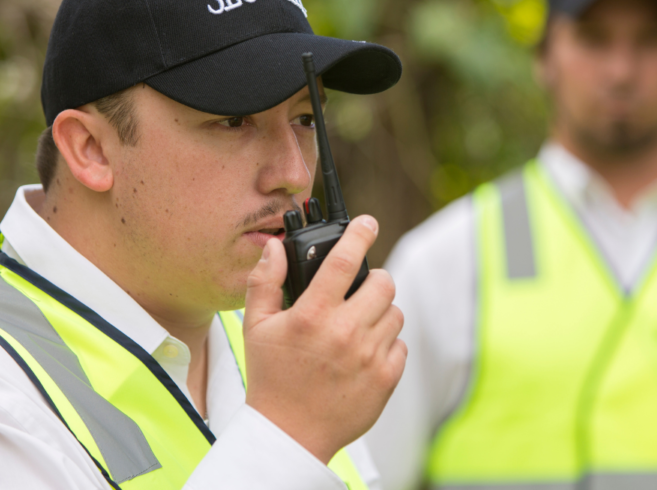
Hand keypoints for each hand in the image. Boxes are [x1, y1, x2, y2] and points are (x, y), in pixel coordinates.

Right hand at [242, 215, 406, 463]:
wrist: (289, 434)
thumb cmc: (272, 378)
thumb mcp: (257, 327)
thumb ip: (265, 282)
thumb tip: (276, 247)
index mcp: (312, 315)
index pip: (344, 260)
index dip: (360, 234)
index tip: (368, 223)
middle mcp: (344, 333)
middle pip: (383, 283)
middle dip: (374, 281)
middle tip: (360, 291)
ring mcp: (369, 356)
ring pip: (394, 313)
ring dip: (380, 313)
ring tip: (357, 327)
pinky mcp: (386, 378)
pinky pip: (400, 344)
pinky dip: (386, 344)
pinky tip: (363, 354)